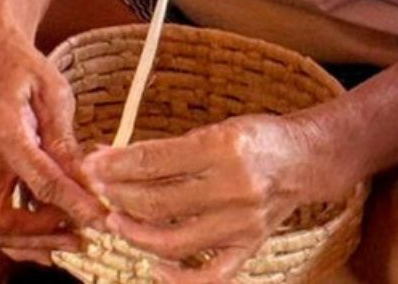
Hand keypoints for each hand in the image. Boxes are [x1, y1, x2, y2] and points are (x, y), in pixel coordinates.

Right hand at [0, 29, 107, 264]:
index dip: (74, 206)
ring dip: (34, 240)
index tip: (103, 220)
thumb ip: (66, 140)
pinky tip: (59, 224)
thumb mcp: (52, 91)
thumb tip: (88, 181)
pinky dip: (28, 231)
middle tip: (83, 236)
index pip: (40, 183)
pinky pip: (1, 214)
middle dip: (40, 238)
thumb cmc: (21, 64)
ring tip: (75, 236)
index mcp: (1, 130)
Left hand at [82, 114, 340, 282]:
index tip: (91, 164)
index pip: (154, 160)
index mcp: (222, 148)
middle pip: (157, 202)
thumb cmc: (255, 139)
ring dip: (135, 234)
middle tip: (98, 191)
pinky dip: (178, 277)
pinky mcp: (250, 247)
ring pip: (174, 241)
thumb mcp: (213, 129)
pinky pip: (210, 275)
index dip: (115, 164)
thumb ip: (165, 149)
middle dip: (118, 197)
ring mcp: (243, 224)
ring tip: (116, 221)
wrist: (306, 160)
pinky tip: (153, 266)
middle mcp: (234, 188)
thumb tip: (110, 156)